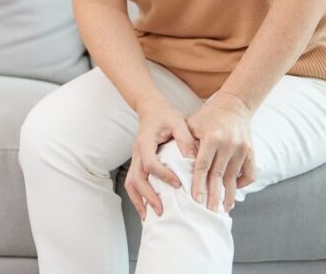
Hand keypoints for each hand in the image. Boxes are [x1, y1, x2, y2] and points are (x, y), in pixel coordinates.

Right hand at [125, 98, 199, 221]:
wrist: (150, 109)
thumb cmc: (165, 115)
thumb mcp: (178, 122)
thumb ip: (185, 139)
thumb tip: (195, 159)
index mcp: (145, 142)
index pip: (150, 163)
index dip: (163, 175)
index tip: (178, 184)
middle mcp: (137, 152)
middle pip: (136, 178)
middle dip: (148, 196)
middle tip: (161, 210)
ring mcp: (135, 159)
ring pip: (131, 184)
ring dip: (139, 201)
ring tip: (149, 216)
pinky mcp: (138, 164)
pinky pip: (133, 183)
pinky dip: (137, 197)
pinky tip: (146, 209)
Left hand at [184, 90, 256, 212]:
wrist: (233, 104)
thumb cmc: (207, 116)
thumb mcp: (192, 125)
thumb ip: (185, 144)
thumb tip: (175, 168)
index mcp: (211, 137)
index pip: (202, 166)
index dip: (198, 183)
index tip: (195, 199)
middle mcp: (228, 144)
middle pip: (219, 175)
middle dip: (214, 195)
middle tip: (209, 212)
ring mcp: (242, 148)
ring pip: (235, 177)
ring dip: (229, 195)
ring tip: (223, 209)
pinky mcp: (251, 151)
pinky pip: (249, 173)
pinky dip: (243, 184)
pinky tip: (234, 192)